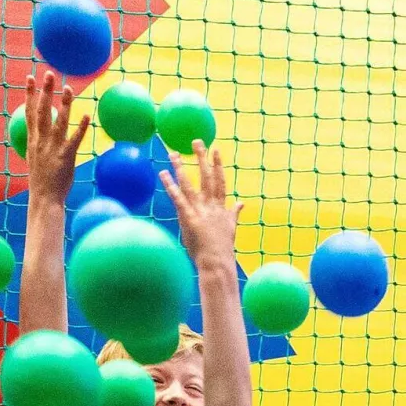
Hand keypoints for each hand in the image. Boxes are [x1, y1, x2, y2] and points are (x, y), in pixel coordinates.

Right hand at [23, 72, 90, 202]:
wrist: (44, 199)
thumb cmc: (41, 181)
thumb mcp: (34, 158)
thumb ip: (36, 142)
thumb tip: (37, 132)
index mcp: (32, 140)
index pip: (29, 112)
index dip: (29, 94)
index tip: (30, 78)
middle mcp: (41, 141)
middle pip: (42, 111)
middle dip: (44, 91)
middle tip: (48, 73)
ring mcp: (53, 148)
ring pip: (58, 121)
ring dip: (64, 104)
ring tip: (68, 88)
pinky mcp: (66, 157)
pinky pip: (75, 139)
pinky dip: (81, 127)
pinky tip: (87, 115)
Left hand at [160, 141, 241, 268]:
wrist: (217, 263)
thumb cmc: (222, 249)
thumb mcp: (231, 228)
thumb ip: (234, 213)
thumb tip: (242, 203)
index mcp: (221, 208)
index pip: (220, 181)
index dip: (218, 165)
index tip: (216, 149)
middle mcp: (211, 205)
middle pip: (206, 177)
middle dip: (201, 158)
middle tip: (196, 141)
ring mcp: (200, 211)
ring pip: (189, 184)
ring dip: (180, 167)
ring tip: (172, 153)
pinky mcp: (188, 218)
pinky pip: (177, 198)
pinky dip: (170, 185)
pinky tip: (162, 173)